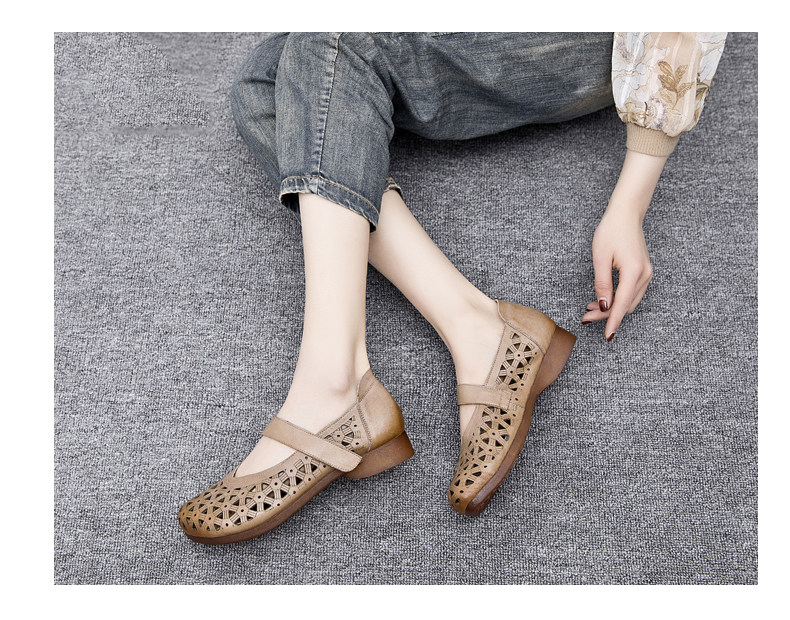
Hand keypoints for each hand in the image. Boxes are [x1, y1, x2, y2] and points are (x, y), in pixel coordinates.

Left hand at [582, 148, 666, 340]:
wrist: (626, 215)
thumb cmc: (611, 231)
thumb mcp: (600, 258)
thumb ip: (602, 284)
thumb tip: (603, 306)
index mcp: (634, 271)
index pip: (622, 304)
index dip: (613, 321)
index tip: (607, 336)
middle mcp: (644, 275)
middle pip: (626, 305)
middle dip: (607, 314)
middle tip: (585, 318)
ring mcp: (646, 274)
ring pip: (629, 301)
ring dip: (611, 308)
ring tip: (589, 309)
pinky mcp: (643, 272)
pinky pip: (631, 293)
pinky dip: (618, 299)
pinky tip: (601, 300)